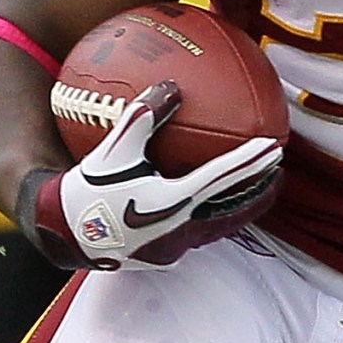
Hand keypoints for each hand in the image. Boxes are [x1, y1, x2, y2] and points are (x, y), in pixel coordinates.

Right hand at [19, 81, 284, 270]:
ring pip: (221, 226)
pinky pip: (202, 233)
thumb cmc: (87, 188)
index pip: (222, 180)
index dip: (250, 164)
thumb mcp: (112, 149)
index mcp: (170, 203)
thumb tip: (172, 86)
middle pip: (233, 210)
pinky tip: (220, 204)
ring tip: (262, 189)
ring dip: (244, 207)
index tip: (275, 148)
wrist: (62, 234)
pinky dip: (219, 216)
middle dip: (260, 190)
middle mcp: (178, 231)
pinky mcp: (165, 256)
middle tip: (279, 169)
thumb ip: (142, 116)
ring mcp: (173, 248)